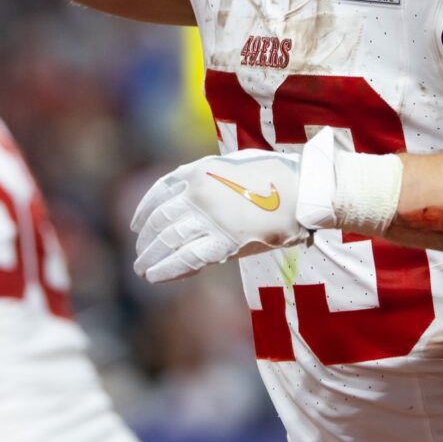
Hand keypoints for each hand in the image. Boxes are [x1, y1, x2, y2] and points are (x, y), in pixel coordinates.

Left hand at [132, 149, 310, 282]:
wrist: (305, 191)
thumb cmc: (278, 176)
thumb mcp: (236, 164)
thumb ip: (211, 177)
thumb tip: (195, 192)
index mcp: (200, 170)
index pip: (160, 191)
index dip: (144, 210)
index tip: (136, 225)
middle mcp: (199, 192)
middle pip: (160, 218)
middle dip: (146, 239)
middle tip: (139, 254)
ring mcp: (210, 217)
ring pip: (168, 239)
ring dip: (151, 256)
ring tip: (142, 269)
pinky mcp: (225, 242)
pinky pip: (187, 258)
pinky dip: (167, 269)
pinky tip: (154, 277)